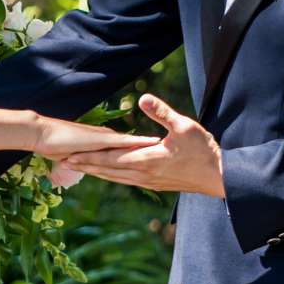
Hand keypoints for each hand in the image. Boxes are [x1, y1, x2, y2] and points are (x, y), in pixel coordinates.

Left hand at [58, 94, 224, 196]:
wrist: (219, 176)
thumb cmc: (203, 150)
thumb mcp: (184, 127)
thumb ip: (162, 112)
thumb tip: (143, 98)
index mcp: (146, 161)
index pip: (109, 159)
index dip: (88, 157)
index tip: (69, 155)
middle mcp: (143, 175)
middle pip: (107, 171)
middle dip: (85, 166)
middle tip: (64, 163)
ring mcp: (149, 182)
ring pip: (116, 178)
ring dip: (97, 173)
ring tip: (81, 169)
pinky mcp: (156, 185)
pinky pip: (127, 181)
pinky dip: (114, 177)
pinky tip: (111, 174)